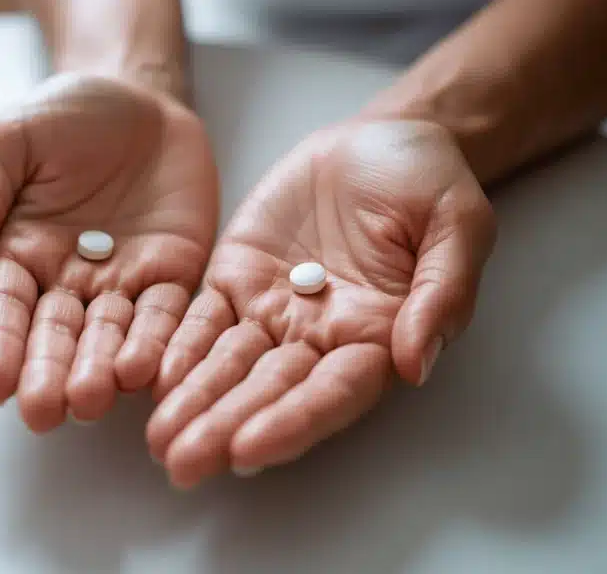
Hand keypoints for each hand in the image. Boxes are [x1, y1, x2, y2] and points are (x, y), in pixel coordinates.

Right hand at [0, 73, 217, 431]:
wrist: (142, 98)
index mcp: (18, 253)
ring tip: (93, 398)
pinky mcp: (174, 276)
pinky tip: (148, 370)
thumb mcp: (9, 141)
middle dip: (48, 374)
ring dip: (102, 371)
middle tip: (43, 411)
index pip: (4, 311)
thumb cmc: (66, 116)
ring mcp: (122, 283)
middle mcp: (67, 281)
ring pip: (111, 336)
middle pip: (56, 336)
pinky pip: (169, 315)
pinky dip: (160, 344)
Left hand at [145, 120, 496, 487]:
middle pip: (269, 392)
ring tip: (157, 440)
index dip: (292, 421)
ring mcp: (271, 311)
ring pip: (227, 365)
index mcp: (376, 336)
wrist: (378, 141)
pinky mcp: (234, 280)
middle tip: (183, 465)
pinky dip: (177, 348)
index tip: (249, 450)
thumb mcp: (456, 226)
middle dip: (225, 428)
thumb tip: (415, 362)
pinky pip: (200, 320)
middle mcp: (318, 338)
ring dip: (193, 402)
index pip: (332, 392)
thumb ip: (441, 293)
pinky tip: (150, 376)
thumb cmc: (429, 183)